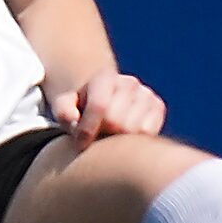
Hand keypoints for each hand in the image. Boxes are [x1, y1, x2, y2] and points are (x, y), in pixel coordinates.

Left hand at [49, 72, 166, 145]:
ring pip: (134, 130)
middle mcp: (128, 82)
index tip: (80, 144)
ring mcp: (146, 93)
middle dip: (103, 135)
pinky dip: (135, 139)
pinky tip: (124, 136)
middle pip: (117, 122)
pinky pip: (149, 132)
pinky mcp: (158, 106)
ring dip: (119, 139)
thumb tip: (72, 120)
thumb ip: (63, 111)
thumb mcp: (65, 107)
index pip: (100, 107)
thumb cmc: (81, 108)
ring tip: (108, 136)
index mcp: (104, 77)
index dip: (88, 130)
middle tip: (95, 138)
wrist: (104, 101)